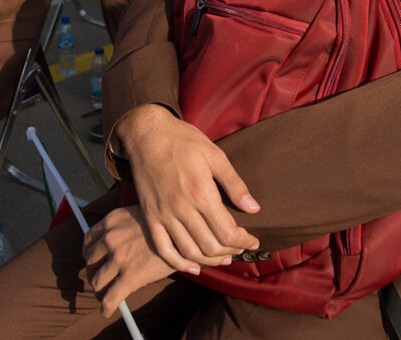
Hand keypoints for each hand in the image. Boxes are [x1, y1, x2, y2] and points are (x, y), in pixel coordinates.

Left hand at [84, 204, 214, 317]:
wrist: (188, 234)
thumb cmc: (169, 225)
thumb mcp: (142, 215)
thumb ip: (126, 226)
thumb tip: (118, 242)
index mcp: (112, 220)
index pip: (89, 240)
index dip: (89, 254)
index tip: (93, 260)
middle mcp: (111, 238)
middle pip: (89, 261)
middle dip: (93, 272)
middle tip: (99, 278)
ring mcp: (119, 258)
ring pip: (97, 280)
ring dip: (99, 290)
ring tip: (104, 294)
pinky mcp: (130, 277)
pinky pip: (110, 298)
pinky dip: (106, 308)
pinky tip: (106, 312)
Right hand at [114, 104, 259, 272]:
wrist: (146, 134)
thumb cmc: (183, 141)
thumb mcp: (214, 154)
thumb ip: (234, 184)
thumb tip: (253, 208)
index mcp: (201, 193)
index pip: (227, 232)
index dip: (244, 241)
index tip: (253, 241)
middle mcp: (182, 208)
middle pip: (211, 246)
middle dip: (231, 252)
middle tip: (241, 248)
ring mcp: (163, 214)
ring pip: (190, 252)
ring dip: (210, 260)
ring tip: (223, 257)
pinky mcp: (150, 216)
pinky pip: (164, 249)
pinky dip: (179, 263)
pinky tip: (193, 267)